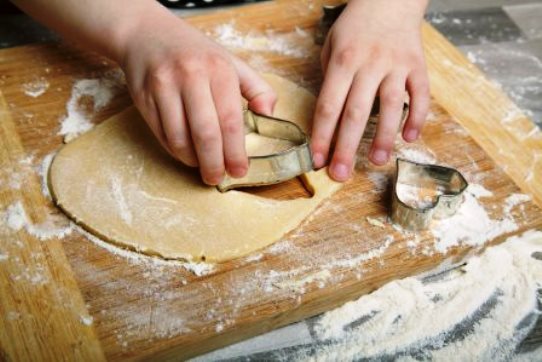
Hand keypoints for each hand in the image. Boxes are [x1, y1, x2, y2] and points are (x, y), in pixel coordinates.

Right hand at [119, 13, 275, 184]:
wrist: (147, 34)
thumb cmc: (196, 54)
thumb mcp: (232, 63)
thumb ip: (257, 89)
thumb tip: (269, 115)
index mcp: (218, 70)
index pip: (230, 120)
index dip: (235, 151)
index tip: (239, 170)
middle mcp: (190, 77)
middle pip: (205, 134)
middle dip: (214, 163)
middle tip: (217, 178)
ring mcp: (164, 87)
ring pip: (179, 138)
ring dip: (192, 160)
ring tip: (201, 166)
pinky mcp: (143, 98)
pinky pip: (161, 135)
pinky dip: (175, 150)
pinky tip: (185, 152)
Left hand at [311, 0, 429, 180]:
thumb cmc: (355, 25)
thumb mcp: (331, 45)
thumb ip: (329, 78)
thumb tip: (330, 116)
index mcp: (343, 60)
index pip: (329, 105)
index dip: (322, 136)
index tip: (317, 159)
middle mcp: (369, 64)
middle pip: (356, 112)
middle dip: (346, 147)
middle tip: (340, 174)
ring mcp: (396, 65)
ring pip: (390, 106)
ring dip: (384, 137)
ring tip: (376, 161)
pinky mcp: (418, 66)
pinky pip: (420, 95)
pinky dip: (417, 117)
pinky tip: (410, 138)